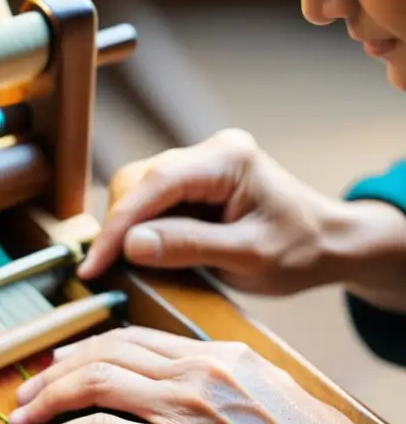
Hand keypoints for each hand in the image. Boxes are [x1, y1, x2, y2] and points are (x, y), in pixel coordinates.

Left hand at [8, 327, 405, 423]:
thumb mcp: (260, 384)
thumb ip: (213, 375)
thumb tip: (173, 379)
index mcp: (211, 354)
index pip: (130, 338)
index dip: (85, 348)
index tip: (60, 362)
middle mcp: (192, 373)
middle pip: (102, 355)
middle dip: (54, 373)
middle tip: (28, 390)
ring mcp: (182, 411)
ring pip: (94, 385)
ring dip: (48, 400)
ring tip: (24, 415)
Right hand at [79, 129, 405, 307]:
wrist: (329, 245)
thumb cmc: (300, 251)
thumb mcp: (249, 257)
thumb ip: (189, 247)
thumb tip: (130, 244)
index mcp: (227, 159)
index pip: (153, 185)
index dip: (117, 227)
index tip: (93, 265)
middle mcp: (209, 152)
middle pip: (136, 182)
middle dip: (117, 227)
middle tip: (108, 271)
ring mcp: (199, 165)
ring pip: (135, 190)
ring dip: (124, 228)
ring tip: (123, 266)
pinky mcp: (192, 183)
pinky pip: (148, 201)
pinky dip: (137, 229)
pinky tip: (142, 254)